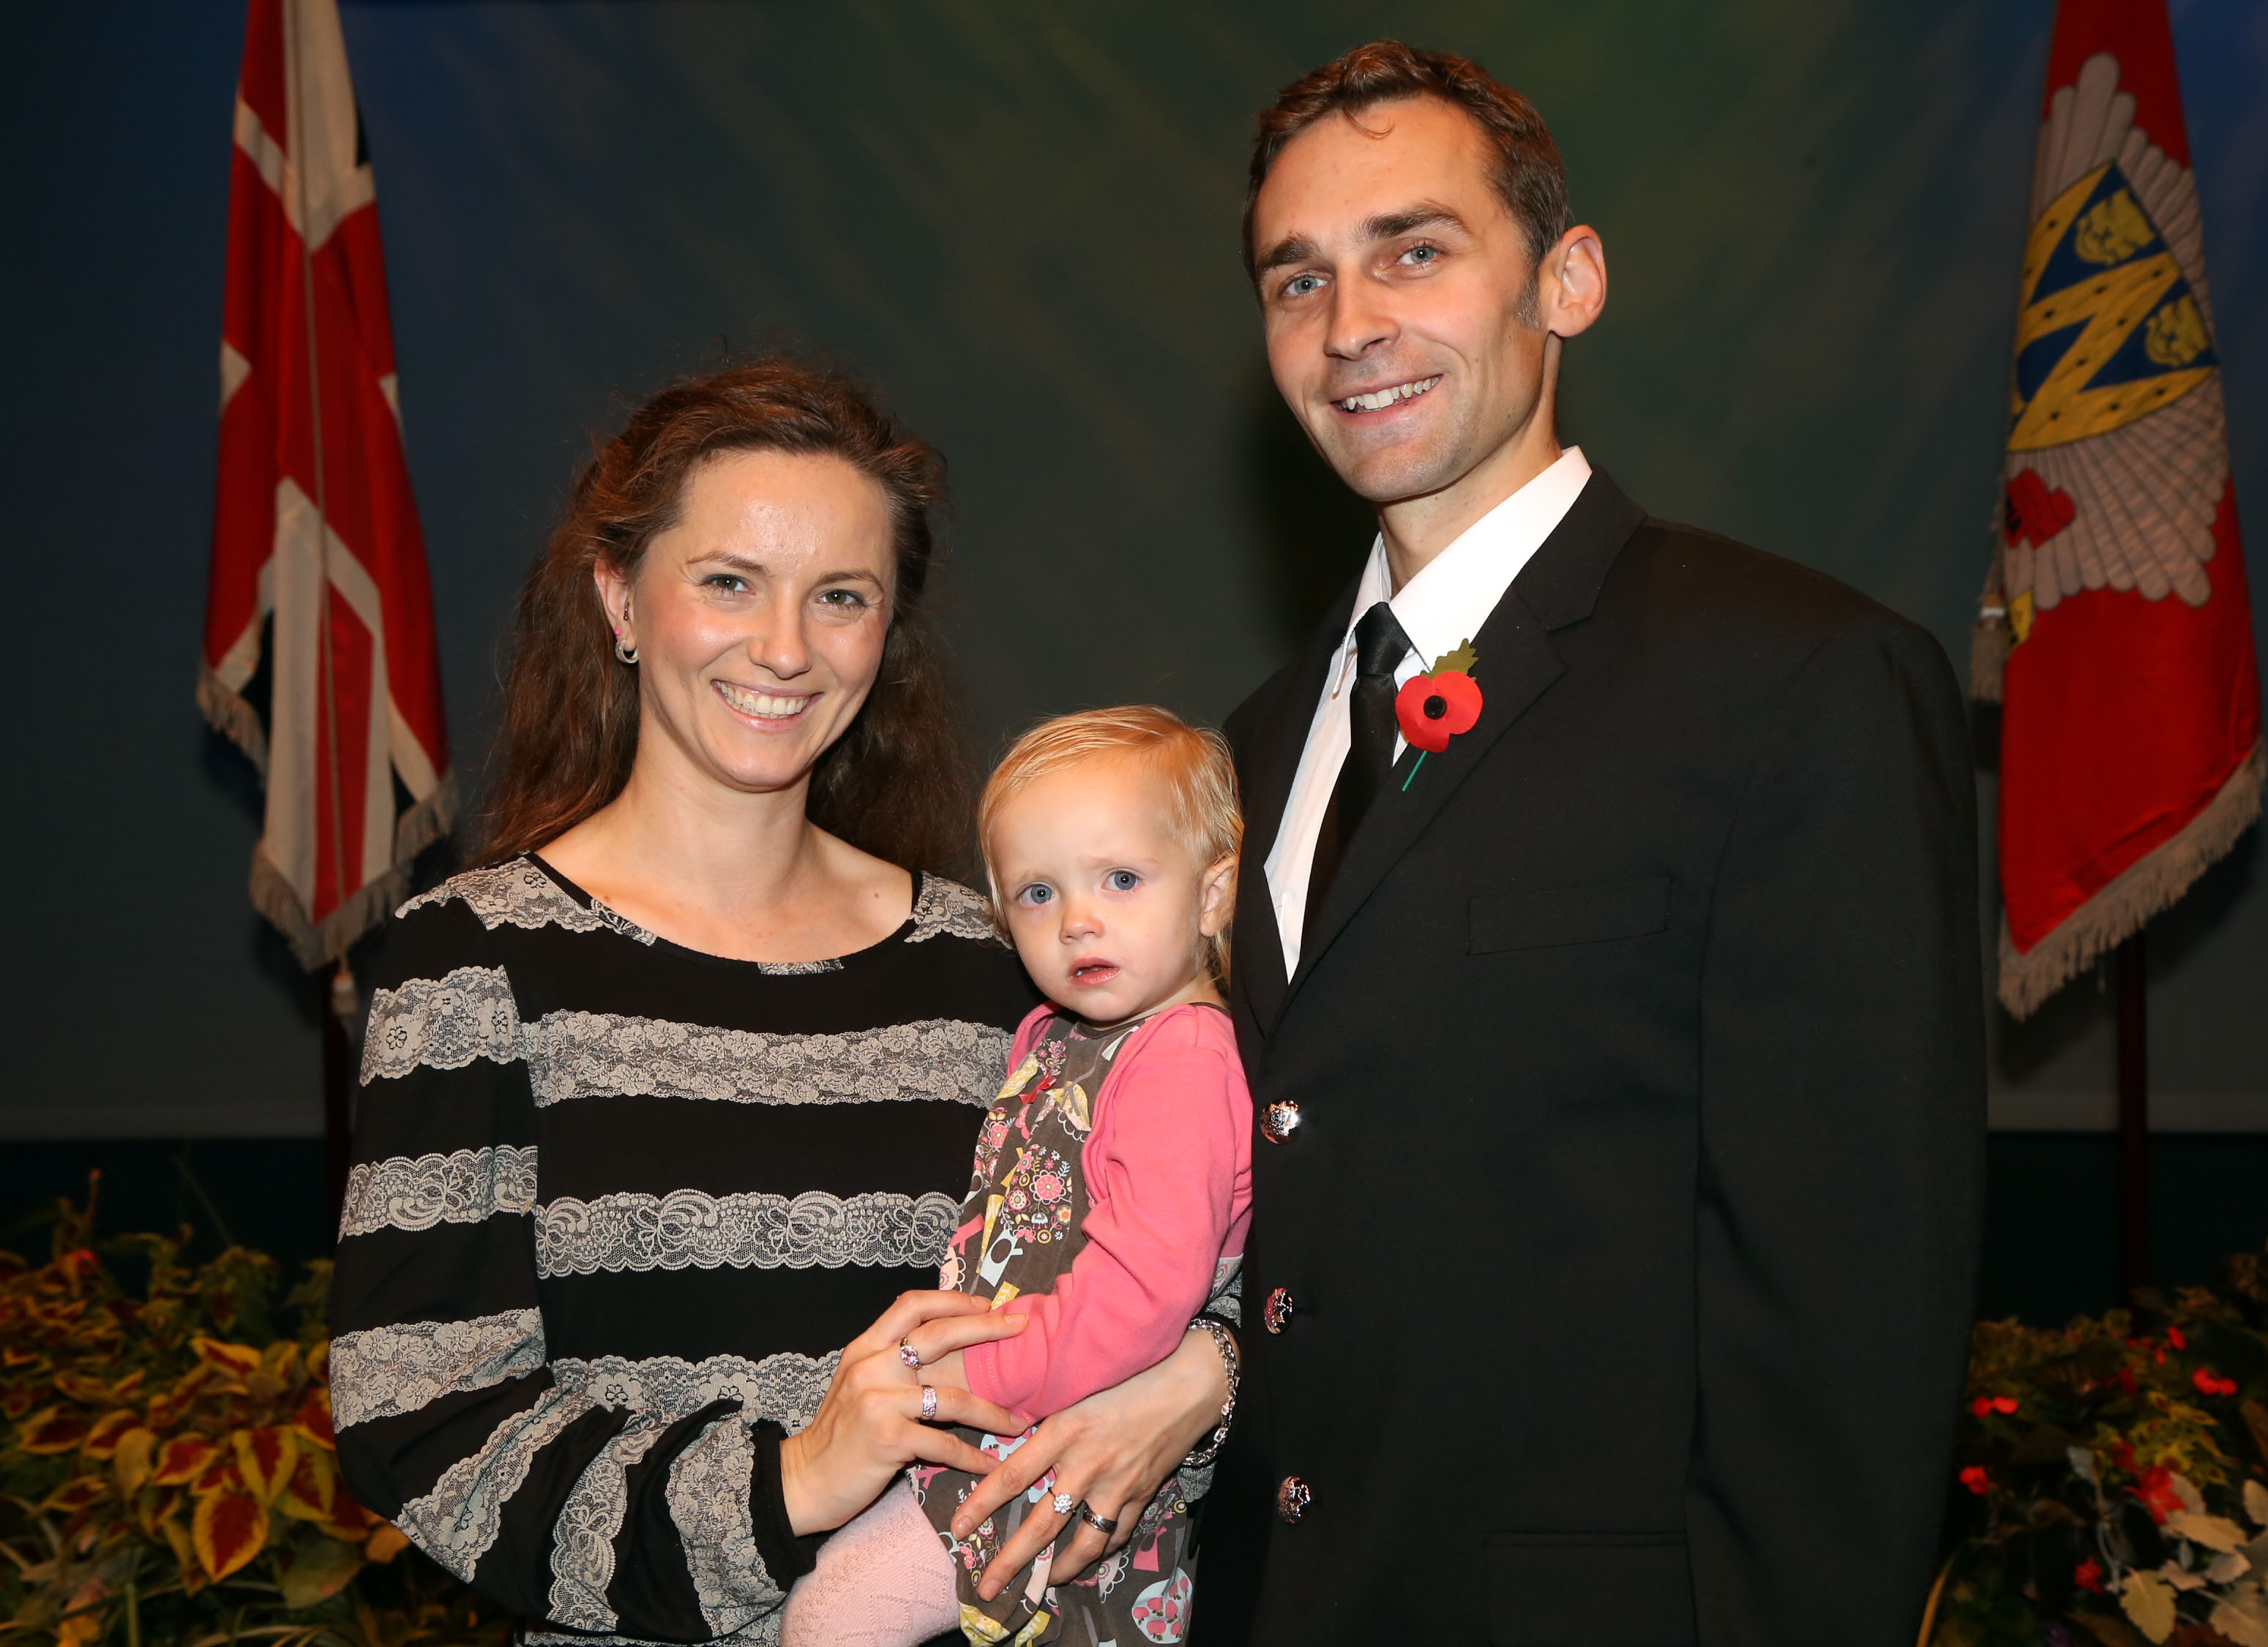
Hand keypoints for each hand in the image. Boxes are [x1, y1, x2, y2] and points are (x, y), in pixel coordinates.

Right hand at [780, 1291, 1026, 1534]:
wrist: (804, 1481)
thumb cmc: (840, 1435)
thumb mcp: (858, 1386)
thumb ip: (891, 1363)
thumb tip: (944, 1346)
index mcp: (864, 1348)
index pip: (911, 1305)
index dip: (953, 1300)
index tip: (987, 1305)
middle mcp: (871, 1367)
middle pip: (938, 1336)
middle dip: (987, 1328)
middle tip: (1021, 1327)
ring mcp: (878, 1402)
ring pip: (952, 1398)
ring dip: (992, 1412)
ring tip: (1019, 1422)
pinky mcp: (887, 1439)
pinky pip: (943, 1444)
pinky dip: (971, 1456)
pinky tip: (988, 1464)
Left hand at [952, 1323, 1228, 1598]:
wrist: (1188, 1382)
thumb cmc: (1130, 1372)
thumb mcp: (1078, 1386)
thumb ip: (1046, 1416)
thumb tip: (1009, 1436)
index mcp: (1065, 1430)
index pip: (1012, 1476)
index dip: (982, 1505)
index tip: (958, 1528)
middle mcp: (1087, 1463)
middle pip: (1042, 1523)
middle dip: (1011, 1560)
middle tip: (988, 1586)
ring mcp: (1117, 1485)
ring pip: (1083, 1542)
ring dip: (1058, 1568)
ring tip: (1041, 1582)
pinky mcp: (1143, 1494)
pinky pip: (1116, 1534)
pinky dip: (1100, 1550)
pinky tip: (1088, 1556)